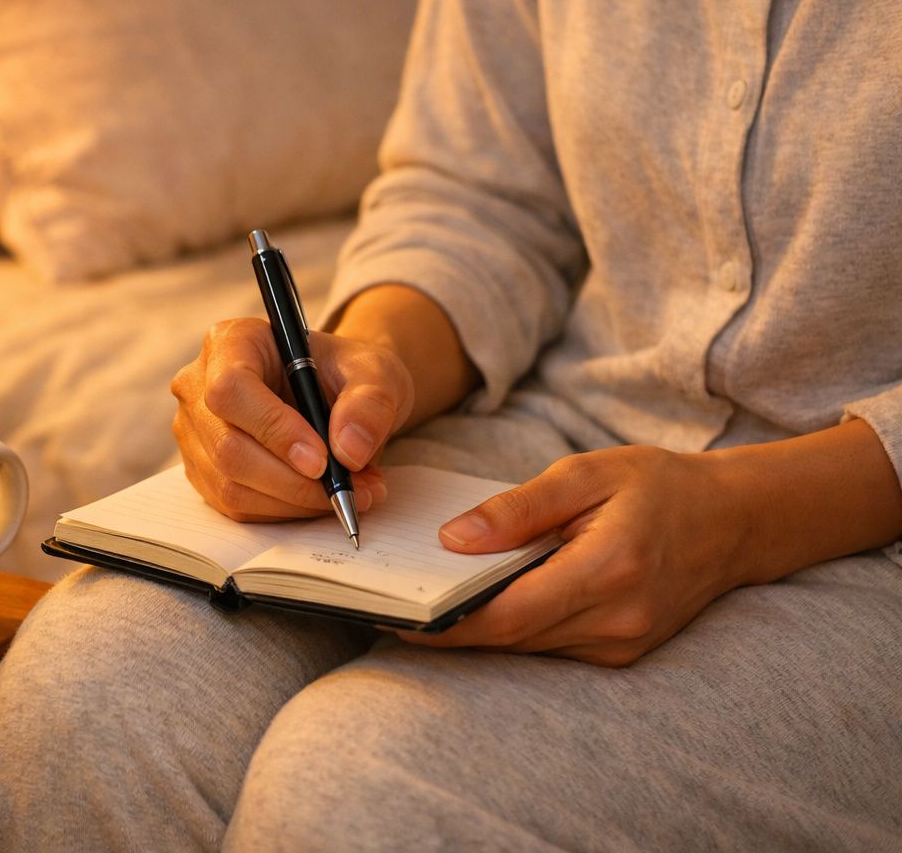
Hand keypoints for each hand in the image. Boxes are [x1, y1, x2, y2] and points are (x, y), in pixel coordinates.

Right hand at [170, 317, 412, 520]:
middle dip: (293, 479)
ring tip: (350, 492)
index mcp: (231, 342)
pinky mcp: (203, 469)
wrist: (336, 395)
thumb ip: (370, 403)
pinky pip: (236, 505)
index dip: (273, 429)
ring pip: (230, 483)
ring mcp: (196, 431)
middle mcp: (199, 384)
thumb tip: (349, 450)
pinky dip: (285, 511)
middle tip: (351, 487)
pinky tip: (321, 497)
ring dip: (296, 500)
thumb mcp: (375, 373)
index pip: (231, 389)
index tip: (322, 459)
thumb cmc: (346, 374)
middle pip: (228, 446)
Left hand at [394, 446, 752, 666]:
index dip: (448, 624)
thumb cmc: (656, 485)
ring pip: (529, 647)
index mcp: (609, 570)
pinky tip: (483, 603)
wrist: (732, 519)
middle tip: (394, 605)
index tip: (398, 616)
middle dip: (451, 627)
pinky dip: (514, 627)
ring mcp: (623, 644)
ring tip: (426, 601)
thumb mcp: (585, 475)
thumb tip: (454, 540)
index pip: (509, 615)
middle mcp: (618, 620)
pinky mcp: (622, 652)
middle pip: (512, 638)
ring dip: (479, 630)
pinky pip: (551, 646)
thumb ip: (518, 509)